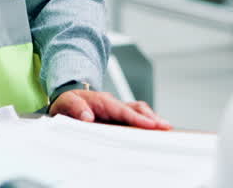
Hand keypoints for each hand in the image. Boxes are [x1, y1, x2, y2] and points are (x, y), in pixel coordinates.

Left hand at [48, 90, 171, 130]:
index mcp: (102, 101)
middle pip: (137, 108)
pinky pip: (135, 118)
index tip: (151, 125)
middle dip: (153, 118)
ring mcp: (118, 110)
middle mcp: (114, 104)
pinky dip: (147, 123)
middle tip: (166, 127)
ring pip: (140, 112)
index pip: (123, 110)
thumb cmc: (68, 102)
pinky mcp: (119, 116)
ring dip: (153, 120)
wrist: (67, 99)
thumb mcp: (66, 103)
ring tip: (166, 130)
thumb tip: (87, 117)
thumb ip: (75, 108)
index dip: (137, 118)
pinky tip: (154, 132)